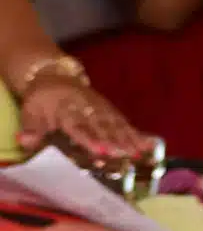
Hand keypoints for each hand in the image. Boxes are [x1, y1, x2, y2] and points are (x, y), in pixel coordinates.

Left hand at [15, 70, 156, 167]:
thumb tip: (25, 141)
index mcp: (65, 107)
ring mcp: (100, 106)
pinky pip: (124, 121)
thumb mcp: (30, 112)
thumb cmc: (41, 99)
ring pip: (116, 123)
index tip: (100, 151)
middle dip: (115, 141)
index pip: (77, 125)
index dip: (89, 138)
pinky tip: (148, 144)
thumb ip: (31, 129)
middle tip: (126, 155)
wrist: (54, 74)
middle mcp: (86, 106)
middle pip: (101, 125)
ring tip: (139, 153)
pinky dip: (136, 133)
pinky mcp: (109, 109)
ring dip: (128, 138)